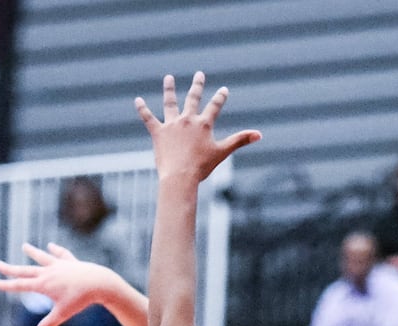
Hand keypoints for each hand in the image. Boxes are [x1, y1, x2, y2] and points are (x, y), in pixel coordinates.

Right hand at [0, 243, 117, 325]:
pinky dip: (56, 250)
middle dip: (11, 269)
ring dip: (33, 252)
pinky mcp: (70, 262)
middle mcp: (48, 272)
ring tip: (24, 246)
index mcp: (43, 285)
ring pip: (42, 258)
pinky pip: (61, 255)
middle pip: (25, 270)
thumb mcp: (62, 314)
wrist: (98, 283)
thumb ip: (49, 323)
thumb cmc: (80, 300)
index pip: (20, 285)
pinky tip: (51, 246)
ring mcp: (59, 265)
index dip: (6, 285)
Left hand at [135, 71, 260, 183]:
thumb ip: (240, 140)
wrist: (179, 177)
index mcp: (203, 124)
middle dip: (197, 85)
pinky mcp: (158, 133)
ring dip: (169, 89)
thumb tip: (260, 134)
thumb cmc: (201, 167)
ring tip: (168, 78)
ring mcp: (172, 125)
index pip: (215, 106)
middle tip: (199, 75)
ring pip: (170, 103)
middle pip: (193, 98)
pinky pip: (148, 118)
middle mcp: (187, 120)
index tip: (223, 90)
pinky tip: (137, 100)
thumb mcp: (222, 152)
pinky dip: (142, 109)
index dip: (220, 97)